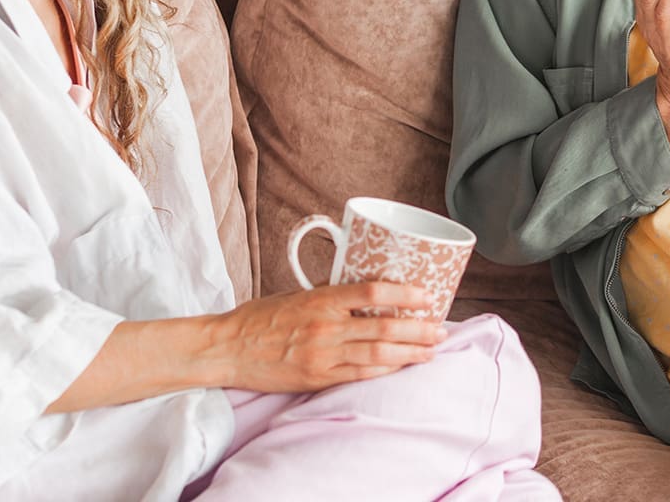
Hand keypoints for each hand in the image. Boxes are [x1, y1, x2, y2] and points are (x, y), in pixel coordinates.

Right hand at [212, 283, 446, 392]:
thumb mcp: (296, 295)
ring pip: (378, 355)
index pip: (372, 293)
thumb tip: (363, 292)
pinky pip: (359, 375)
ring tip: (432, 350)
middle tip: (442, 329)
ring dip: (410, 353)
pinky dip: (386, 371)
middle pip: (383, 328)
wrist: (227, 348)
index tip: (427, 296)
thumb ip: (330, 295)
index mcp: (320, 299)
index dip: (404, 295)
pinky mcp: (317, 378)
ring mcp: (323, 355)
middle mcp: (325, 327)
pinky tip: (403, 367)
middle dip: (419, 330)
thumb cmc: (259, 318)